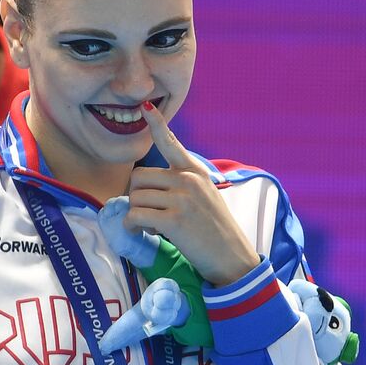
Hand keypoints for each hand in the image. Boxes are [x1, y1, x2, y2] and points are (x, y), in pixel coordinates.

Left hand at [125, 106, 257, 285]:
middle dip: (137, 196)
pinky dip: (134, 227)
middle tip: (149, 213)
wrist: (232, 257)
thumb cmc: (216, 230)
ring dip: (136, 215)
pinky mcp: (174, 220)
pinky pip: (136, 216)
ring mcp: (182, 199)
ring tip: (153, 226)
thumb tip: (146, 186)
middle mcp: (188, 180)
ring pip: (135, 198)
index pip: (171, 143)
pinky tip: (145, 233)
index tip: (146, 107)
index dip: (156, 124)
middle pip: (139, 177)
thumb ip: (182, 184)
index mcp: (195, 171)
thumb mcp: (206, 196)